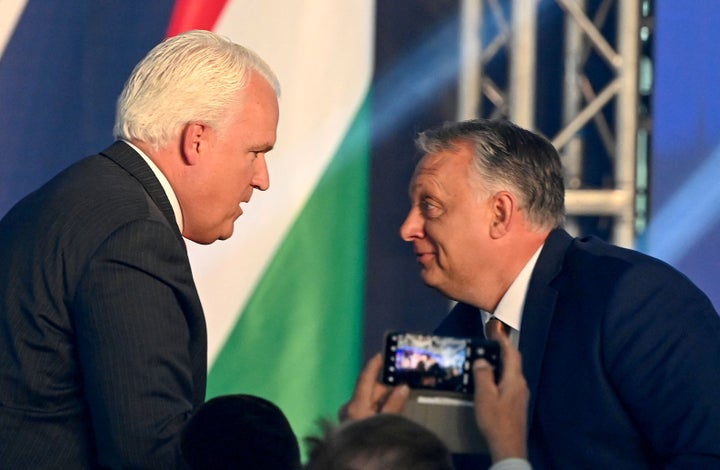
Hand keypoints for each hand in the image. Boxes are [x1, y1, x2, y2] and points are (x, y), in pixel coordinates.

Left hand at [339, 353, 409, 420]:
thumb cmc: (370, 447)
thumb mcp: (386, 423)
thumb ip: (395, 405)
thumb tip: (403, 388)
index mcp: (357, 407)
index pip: (365, 378)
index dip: (374, 364)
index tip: (382, 354)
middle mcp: (351, 408)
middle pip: (371, 389)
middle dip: (387, 386)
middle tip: (404, 382)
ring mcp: (351, 416)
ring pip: (371, 399)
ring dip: (386, 398)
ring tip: (401, 397)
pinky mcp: (354, 422)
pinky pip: (369, 408)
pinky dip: (381, 407)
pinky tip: (392, 410)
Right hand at [473, 332, 528, 461]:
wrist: (508, 446)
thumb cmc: (496, 420)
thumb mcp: (485, 396)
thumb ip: (483, 375)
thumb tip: (482, 360)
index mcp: (514, 380)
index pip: (512, 354)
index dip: (503, 341)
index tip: (495, 331)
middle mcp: (520, 385)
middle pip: (512, 363)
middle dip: (500, 352)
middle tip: (485, 345)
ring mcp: (520, 395)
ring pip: (510, 374)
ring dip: (498, 365)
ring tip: (483, 362)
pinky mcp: (517, 404)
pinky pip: (508, 383)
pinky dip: (499, 377)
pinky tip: (488, 382)